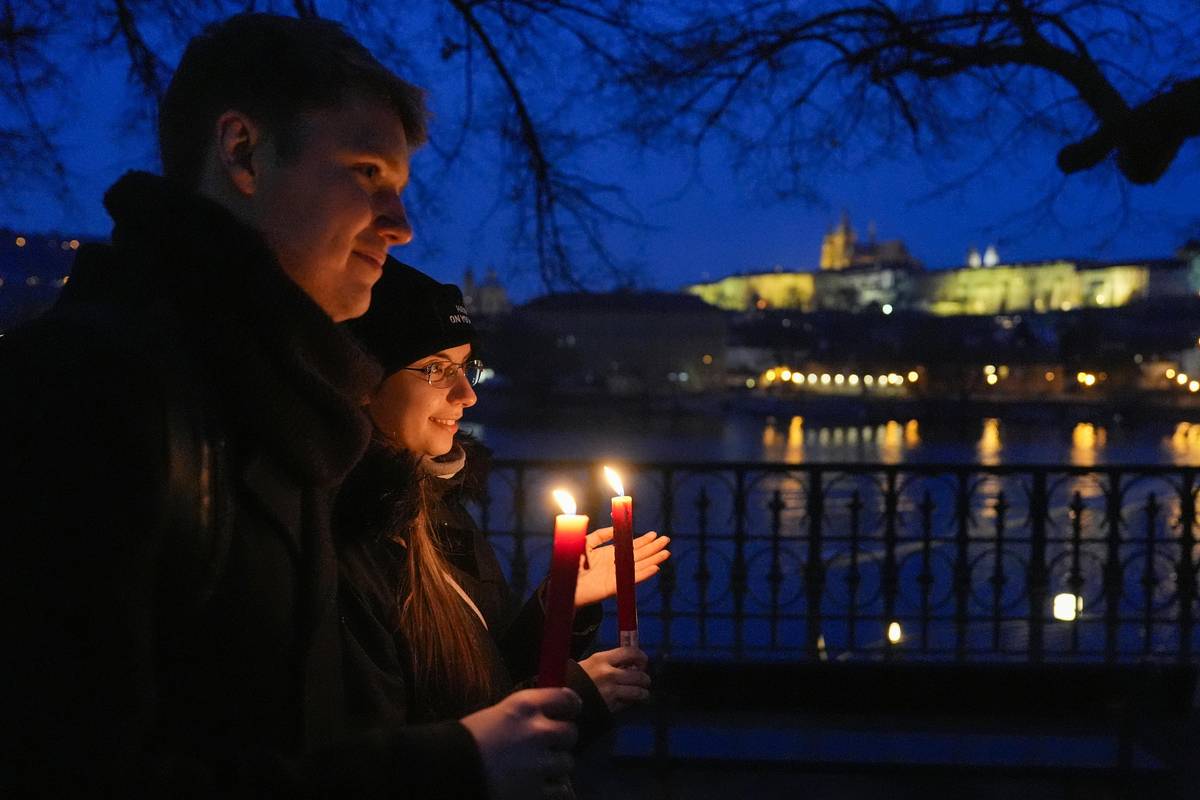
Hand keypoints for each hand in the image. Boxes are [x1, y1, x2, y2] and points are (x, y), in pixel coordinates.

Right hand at [460, 687, 580, 799]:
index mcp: (525, 706)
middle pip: (570, 732)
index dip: (571, 706)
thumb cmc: (470, 738)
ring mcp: (539, 763)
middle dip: (562, 739)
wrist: (449, 769)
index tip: (568, 712)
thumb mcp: (501, 713)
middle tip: (549, 745)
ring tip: (538, 767)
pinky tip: (537, 784)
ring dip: (556, 765)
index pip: (567, 698)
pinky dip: (552, 788)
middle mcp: (537, 731)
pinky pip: (560, 789)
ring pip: (567, 762)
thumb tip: (551, 715)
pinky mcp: (536, 791)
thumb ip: (528, 712)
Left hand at [574, 528, 670, 607]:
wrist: (562, 584)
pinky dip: (644, 574)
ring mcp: (616, 576)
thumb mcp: (585, 543)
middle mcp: (615, 565)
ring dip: (653, 559)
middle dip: (652, 548)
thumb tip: (615, 529)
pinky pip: (631, 580)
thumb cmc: (571, 564)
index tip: (654, 534)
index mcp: (609, 555)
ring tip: (666, 553)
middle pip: (638, 555)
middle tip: (666, 540)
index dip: (642, 540)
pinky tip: (655, 567)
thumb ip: (600, 535)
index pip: (630, 546)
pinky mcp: (613, 587)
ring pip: (639, 566)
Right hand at [578, 647, 650, 712]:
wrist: (562, 696)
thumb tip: (630, 665)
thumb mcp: (591, 663)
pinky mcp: (610, 706)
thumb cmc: (576, 678)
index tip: (642, 663)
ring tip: (641, 693)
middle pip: (639, 675)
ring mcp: (611, 691)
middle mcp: (609, 673)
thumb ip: (610, 662)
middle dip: (645, 679)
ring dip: (643, 693)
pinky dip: (630, 702)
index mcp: (602, 658)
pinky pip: (627, 703)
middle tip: (643, 681)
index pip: (631, 652)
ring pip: (638, 692)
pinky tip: (627, 701)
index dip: (641, 657)